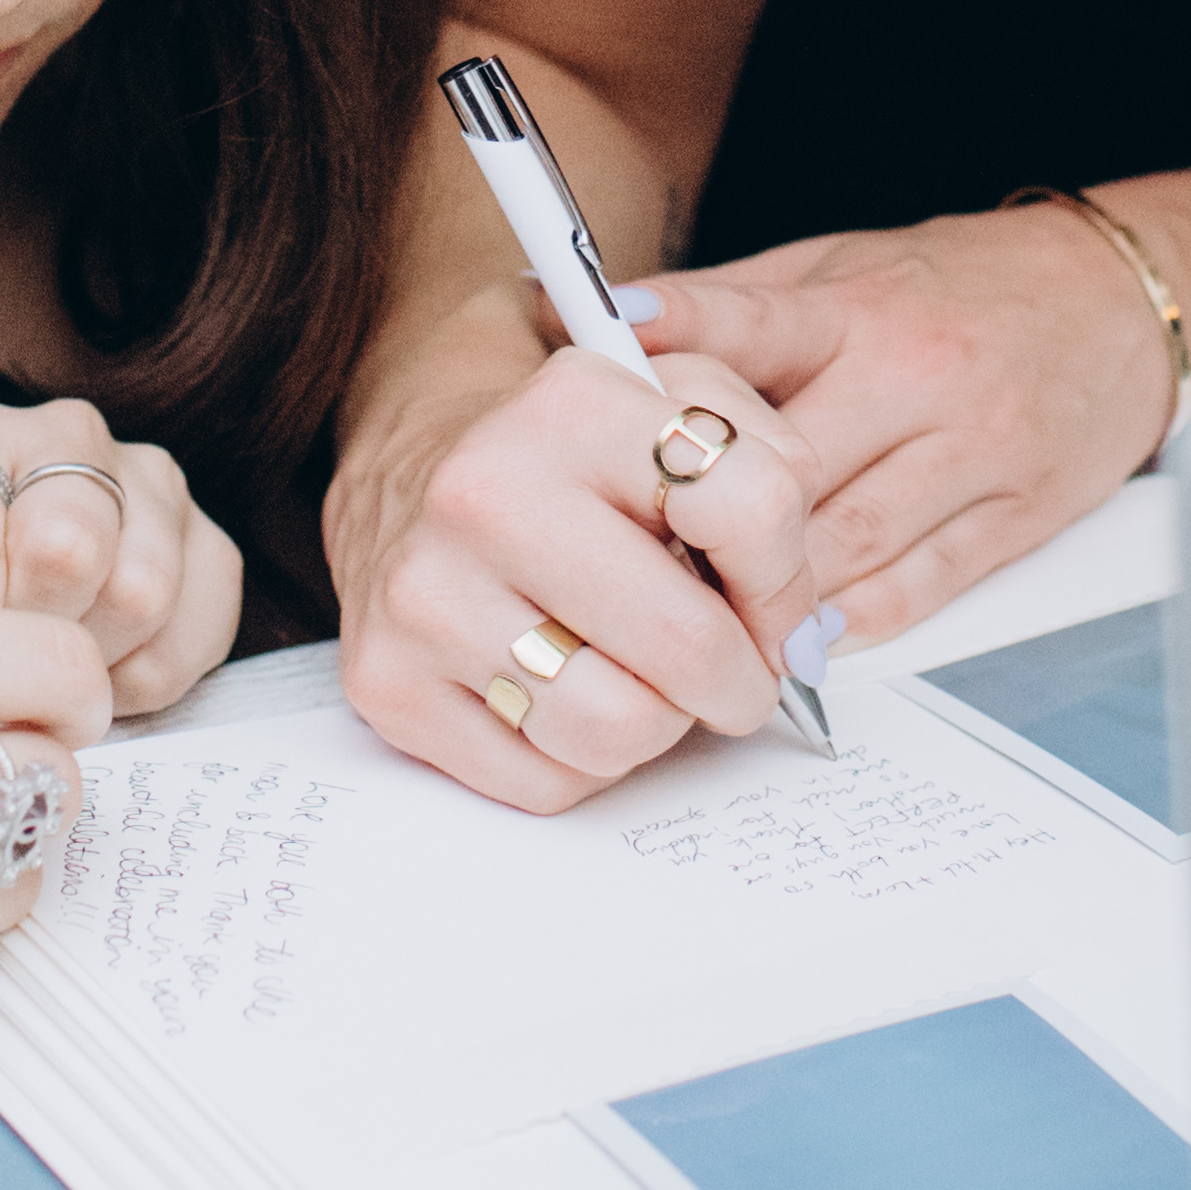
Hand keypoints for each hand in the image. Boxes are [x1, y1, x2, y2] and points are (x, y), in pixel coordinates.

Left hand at [0, 393, 244, 714]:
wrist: (2, 600)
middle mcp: (69, 436)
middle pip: (66, 549)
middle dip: (31, 633)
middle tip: (5, 666)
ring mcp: (152, 484)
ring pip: (140, 594)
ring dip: (91, 659)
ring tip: (51, 669)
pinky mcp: (211, 546)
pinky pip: (188, 637)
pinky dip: (140, 680)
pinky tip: (102, 670)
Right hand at [334, 341, 821, 809]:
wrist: (416, 477)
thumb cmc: (573, 459)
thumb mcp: (681, 406)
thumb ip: (776, 472)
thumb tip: (802, 628)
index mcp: (572, 406)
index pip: (752, 508)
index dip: (787, 577)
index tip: (771, 597)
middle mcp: (482, 494)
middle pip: (689, 648)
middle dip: (739, 679)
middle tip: (732, 670)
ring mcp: (425, 596)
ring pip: (619, 734)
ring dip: (658, 724)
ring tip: (640, 675)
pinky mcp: (388, 685)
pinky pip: (546, 784)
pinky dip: (581, 760)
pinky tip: (565, 694)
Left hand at [627, 202, 1169, 644]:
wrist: (1121, 301)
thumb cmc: (963, 285)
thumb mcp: (847, 264)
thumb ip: (739, 307)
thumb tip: (610, 334)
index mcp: (865, 307)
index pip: (755, 326)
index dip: (676, 337)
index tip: (603, 344)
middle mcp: (919, 377)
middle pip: (791, 469)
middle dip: (705, 523)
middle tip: (623, 563)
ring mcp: (975, 452)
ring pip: (850, 544)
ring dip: (769, 595)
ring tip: (698, 623)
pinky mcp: (1017, 516)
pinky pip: (921, 586)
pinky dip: (853, 621)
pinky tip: (801, 640)